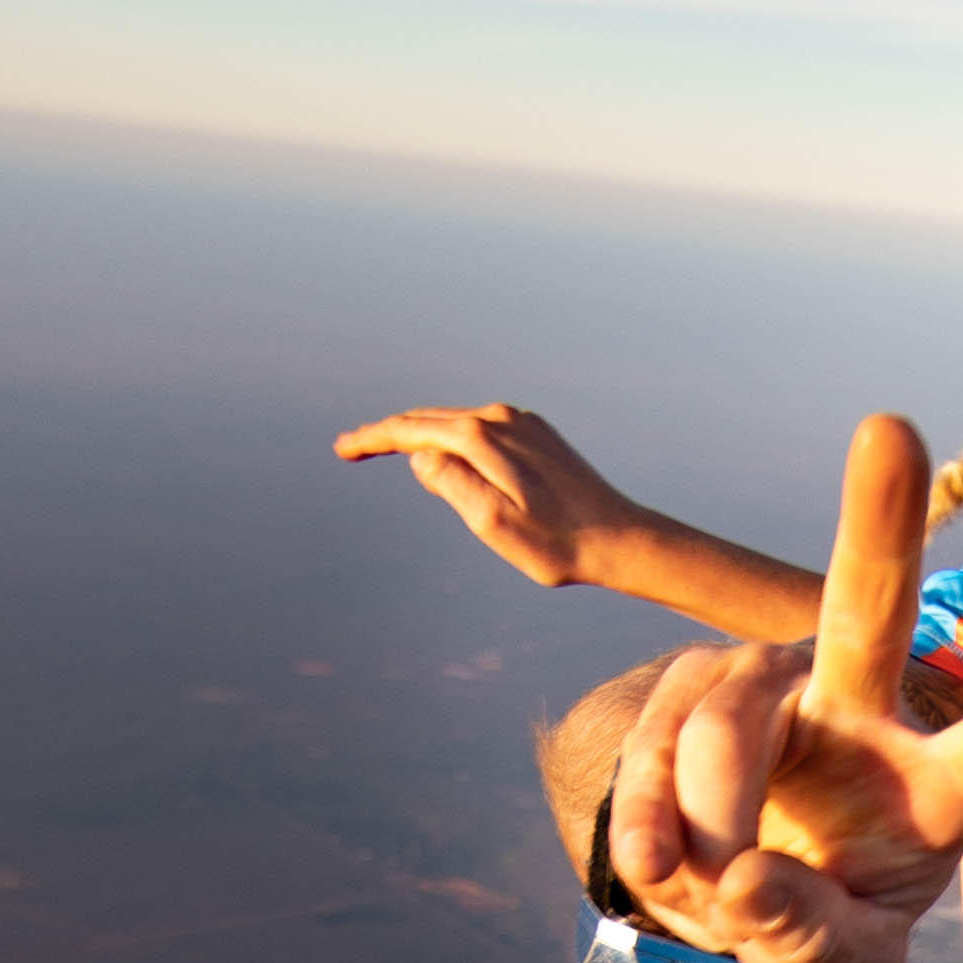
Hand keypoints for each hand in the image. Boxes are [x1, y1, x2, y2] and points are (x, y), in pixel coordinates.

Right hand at [335, 400, 645, 590]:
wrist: (619, 539)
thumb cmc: (555, 544)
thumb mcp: (492, 523)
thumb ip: (451, 485)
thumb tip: (422, 458)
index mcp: (483, 437)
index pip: (412, 430)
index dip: (373, 439)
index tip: (343, 450)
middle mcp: (501, 417)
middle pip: (430, 420)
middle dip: (390, 433)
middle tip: (352, 449)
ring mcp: (522, 421)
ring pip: (456, 423)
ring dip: (422, 436)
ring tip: (392, 453)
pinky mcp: (538, 433)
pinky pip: (481, 429)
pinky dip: (454, 439)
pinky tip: (448, 457)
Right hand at [597, 416, 962, 962]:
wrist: (731, 900)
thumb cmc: (823, 918)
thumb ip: (812, 939)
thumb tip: (744, 880)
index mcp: (937, 782)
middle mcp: (859, 705)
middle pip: (868, 605)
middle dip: (878, 518)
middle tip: (888, 430)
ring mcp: (766, 688)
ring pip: (725, 736)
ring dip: (707, 834)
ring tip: (717, 892)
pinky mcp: (684, 689)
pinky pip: (652, 759)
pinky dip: (648, 832)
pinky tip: (663, 867)